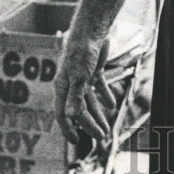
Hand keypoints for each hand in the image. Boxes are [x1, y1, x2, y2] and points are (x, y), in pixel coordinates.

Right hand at [54, 29, 116, 144]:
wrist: (90, 31)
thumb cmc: (81, 53)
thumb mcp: (79, 76)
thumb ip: (75, 96)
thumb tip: (70, 116)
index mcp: (62, 88)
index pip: (63, 113)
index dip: (68, 128)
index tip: (75, 141)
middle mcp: (70, 85)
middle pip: (79, 110)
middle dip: (89, 125)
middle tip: (100, 137)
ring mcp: (82, 78)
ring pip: (89, 101)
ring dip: (97, 115)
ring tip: (106, 128)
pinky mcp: (93, 71)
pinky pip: (98, 87)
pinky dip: (104, 96)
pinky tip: (111, 105)